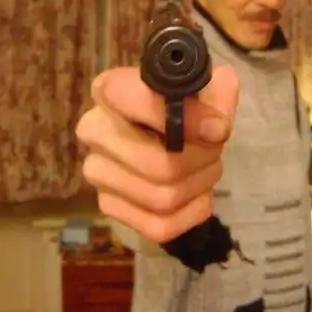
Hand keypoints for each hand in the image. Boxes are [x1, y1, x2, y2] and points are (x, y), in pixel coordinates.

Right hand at [76, 65, 238, 242]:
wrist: (176, 125)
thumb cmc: (191, 102)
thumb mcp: (212, 86)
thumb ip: (218, 97)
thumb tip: (213, 130)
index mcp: (112, 89)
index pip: (128, 99)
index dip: (181, 118)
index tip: (216, 128)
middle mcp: (94, 129)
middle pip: (158, 165)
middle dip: (200, 162)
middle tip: (214, 150)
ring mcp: (97, 170)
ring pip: (161, 198)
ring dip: (198, 185)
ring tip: (206, 167)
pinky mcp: (108, 204)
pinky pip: (158, 226)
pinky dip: (189, 213)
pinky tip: (196, 194)